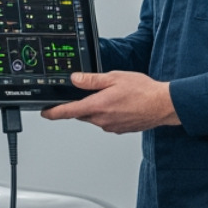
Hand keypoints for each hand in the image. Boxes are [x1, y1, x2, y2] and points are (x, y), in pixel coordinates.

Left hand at [41, 71, 179, 132]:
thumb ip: (92, 80)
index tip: (44, 113)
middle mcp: (101, 120)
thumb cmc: (143, 91)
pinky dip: (108, 113)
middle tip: (91, 93)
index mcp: (97, 106)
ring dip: (97, 108)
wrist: (163, 105)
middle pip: (81, 113)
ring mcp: (110, 126)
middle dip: (81, 104)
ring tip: (112, 95)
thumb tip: (75, 79)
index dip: (53, 112)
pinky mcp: (119, 129)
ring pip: (94, 117)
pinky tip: (120, 104)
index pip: (67, 112)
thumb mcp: (114, 77)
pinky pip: (107, 121)